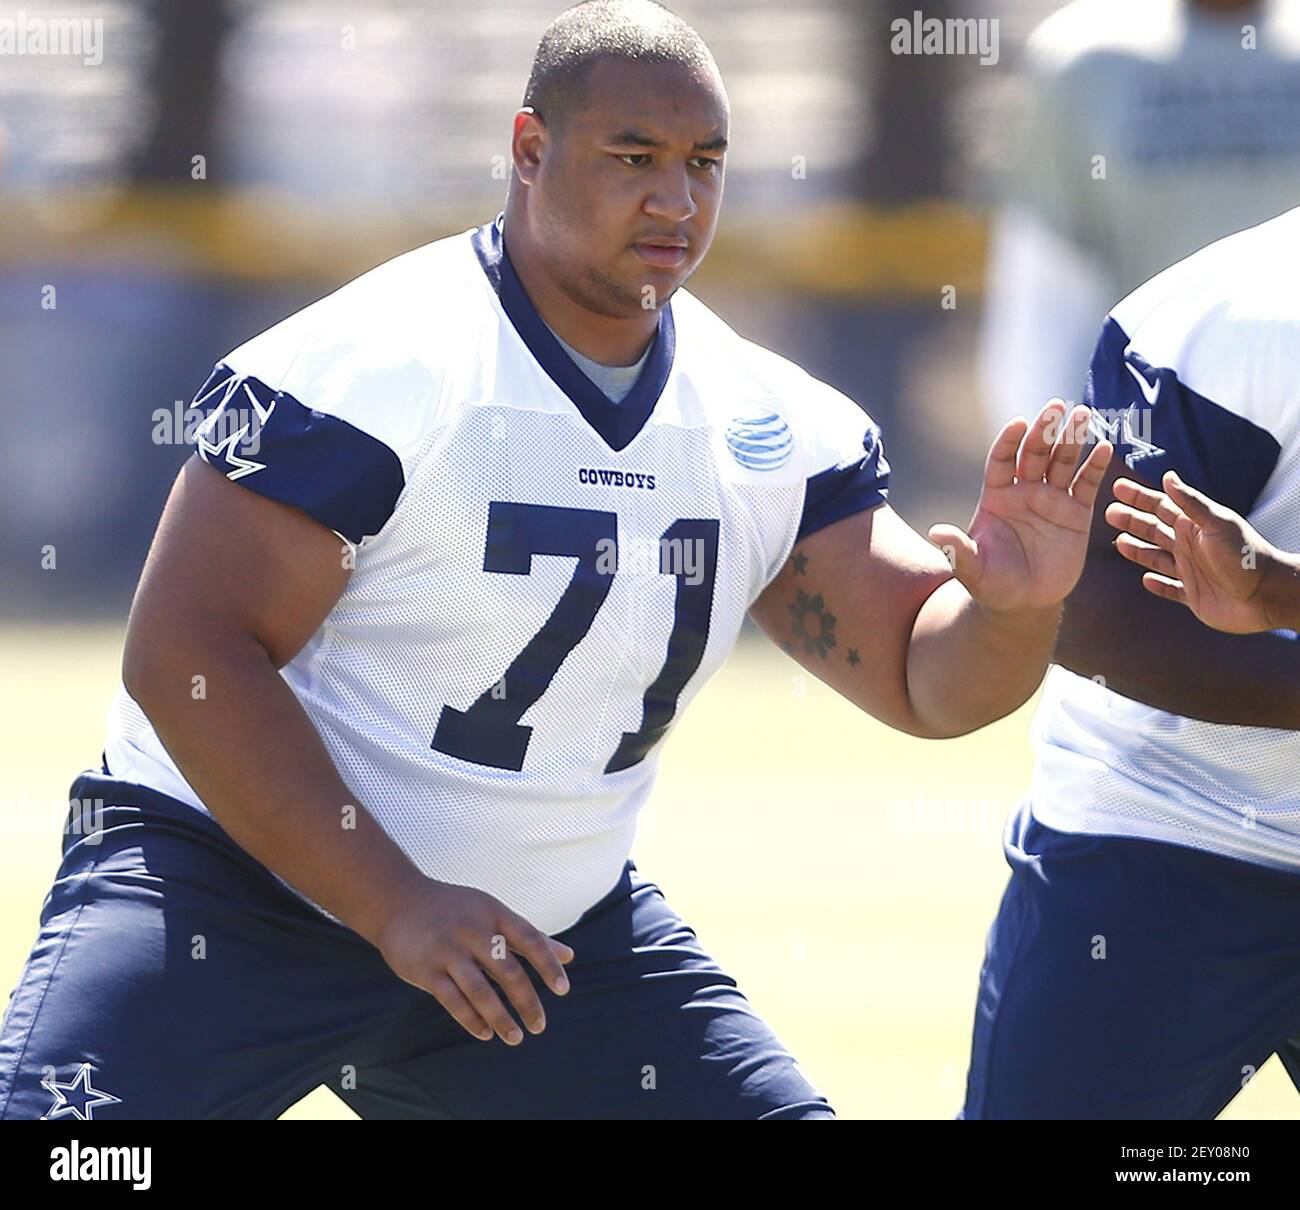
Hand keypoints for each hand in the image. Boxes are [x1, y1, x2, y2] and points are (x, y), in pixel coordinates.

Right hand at [376, 878, 573, 1044]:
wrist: (399, 902)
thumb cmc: (457, 911)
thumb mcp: (494, 913)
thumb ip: (530, 936)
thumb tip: (570, 955)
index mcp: (494, 913)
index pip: (530, 938)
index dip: (548, 965)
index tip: (562, 990)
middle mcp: (473, 930)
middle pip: (508, 970)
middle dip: (527, 1002)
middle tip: (539, 1026)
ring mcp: (448, 950)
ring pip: (480, 991)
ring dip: (501, 1018)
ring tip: (516, 1038)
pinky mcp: (425, 969)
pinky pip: (452, 1000)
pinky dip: (471, 1020)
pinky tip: (485, 1034)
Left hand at [928, 400, 1112, 612]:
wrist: (1022, 604)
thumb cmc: (991, 584)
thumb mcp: (972, 570)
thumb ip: (959, 549)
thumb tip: (936, 532)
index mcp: (996, 497)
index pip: (1001, 460)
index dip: (1009, 442)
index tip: (1018, 423)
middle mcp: (1024, 492)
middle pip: (1034, 454)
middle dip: (1044, 430)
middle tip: (1056, 406)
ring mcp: (1051, 500)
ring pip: (1062, 463)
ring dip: (1072, 439)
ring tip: (1083, 414)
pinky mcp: (1076, 515)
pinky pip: (1086, 486)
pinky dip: (1095, 467)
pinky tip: (1104, 448)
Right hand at [1106, 469, 1287, 633]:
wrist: (1264, 595)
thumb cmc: (1245, 556)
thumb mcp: (1217, 523)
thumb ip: (1191, 502)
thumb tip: (1168, 477)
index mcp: (1193, 527)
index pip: (1161, 506)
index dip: (1139, 497)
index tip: (1117, 487)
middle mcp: (1190, 546)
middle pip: (1153, 530)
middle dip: (1132, 521)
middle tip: (1108, 513)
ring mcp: (1190, 571)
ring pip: (1156, 557)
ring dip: (1137, 549)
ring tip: (1118, 542)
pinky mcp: (1193, 595)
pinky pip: (1170, 588)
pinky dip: (1158, 584)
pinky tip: (1146, 580)